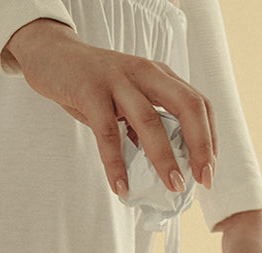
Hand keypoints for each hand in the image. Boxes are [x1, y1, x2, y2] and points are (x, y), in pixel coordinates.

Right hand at [5, 18, 217, 200]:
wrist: (52, 55)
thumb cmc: (93, 85)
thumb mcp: (127, 100)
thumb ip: (144, 127)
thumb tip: (161, 169)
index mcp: (159, 76)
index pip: (198, 104)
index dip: (209, 138)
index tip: (208, 170)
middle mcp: (145, 74)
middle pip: (187, 106)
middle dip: (200, 146)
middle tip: (201, 180)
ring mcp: (118, 81)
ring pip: (150, 121)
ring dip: (164, 158)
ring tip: (172, 187)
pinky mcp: (91, 92)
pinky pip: (108, 133)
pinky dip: (116, 164)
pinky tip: (120, 188)